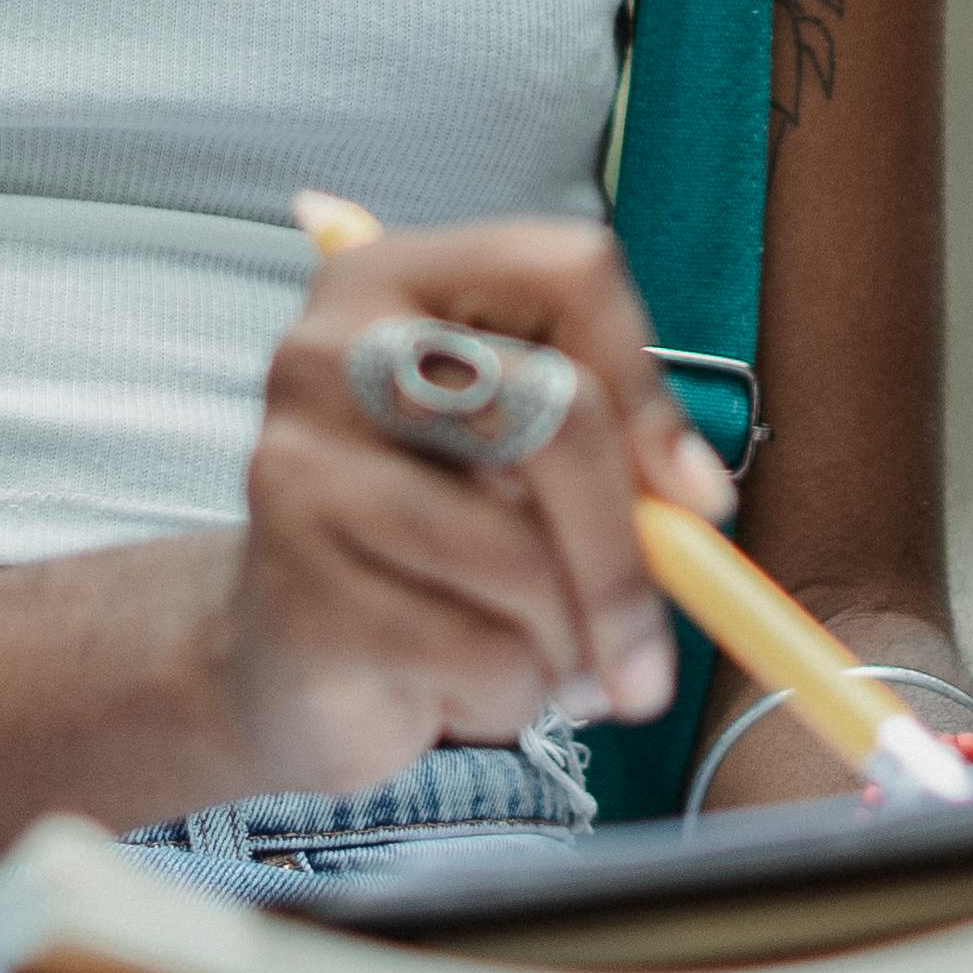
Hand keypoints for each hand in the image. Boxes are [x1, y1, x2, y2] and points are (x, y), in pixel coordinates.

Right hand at [218, 219, 739, 802]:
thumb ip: (609, 456)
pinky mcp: (294, 582)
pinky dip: (507, 696)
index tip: (697, 501)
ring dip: (563, 645)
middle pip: (556, 417)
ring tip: (523, 654)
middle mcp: (334, 348)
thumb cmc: (426, 540)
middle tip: (652, 659)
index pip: (570, 276)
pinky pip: (482, 653)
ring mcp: (299, 462)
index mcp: (398, 278)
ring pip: (525, 561)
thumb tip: (696, 501)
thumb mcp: (515, 467)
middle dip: (628, 557)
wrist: (275, 655)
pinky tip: (454, 687)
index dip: (652, 392)